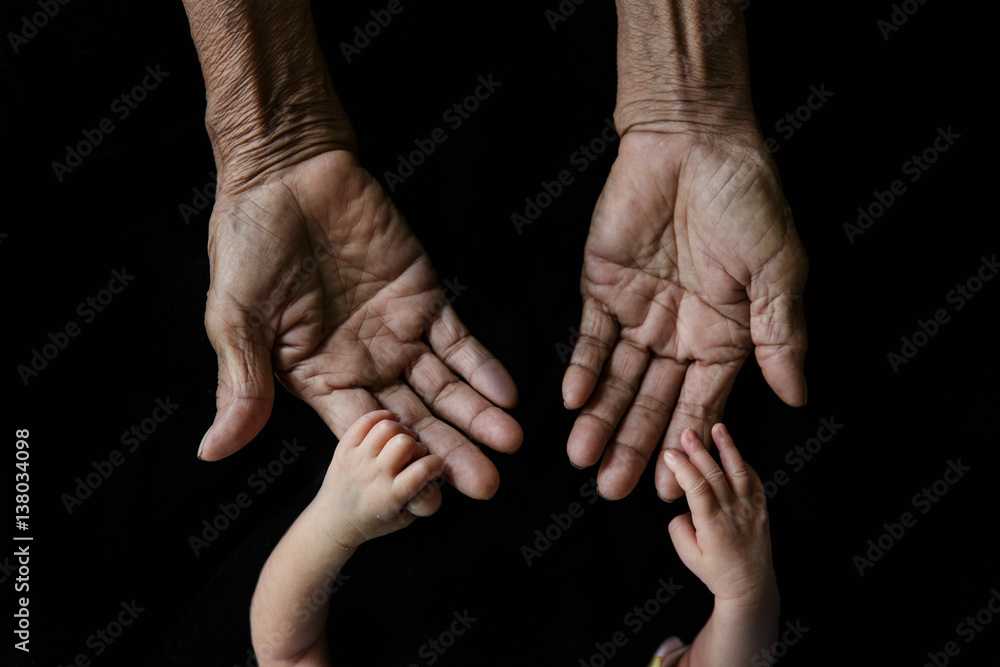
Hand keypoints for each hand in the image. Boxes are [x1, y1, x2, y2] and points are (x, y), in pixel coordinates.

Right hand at [198, 150, 521, 498]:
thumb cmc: (249, 243)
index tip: (430, 505)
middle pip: (414, 418)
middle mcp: (362, 364)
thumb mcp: (237, 319)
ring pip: (443, 385)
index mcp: (317, 378)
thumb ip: (242, 385)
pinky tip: (507, 394)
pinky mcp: (422, 296)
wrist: (287, 172)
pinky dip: (482, 365)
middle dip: (450, 451)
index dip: (397, 469)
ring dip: (476, 415)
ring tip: (509, 444)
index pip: (365, 436)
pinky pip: (458, 338)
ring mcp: (396, 332)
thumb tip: (212, 452)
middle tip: (486, 486)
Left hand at [316, 410, 443, 548]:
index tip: (435, 466)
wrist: (334, 521)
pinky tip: (391, 421)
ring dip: (400, 430)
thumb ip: (424, 498)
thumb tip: (437, 473)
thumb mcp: (405, 519)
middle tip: (415, 453)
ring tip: (402, 439)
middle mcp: (374, 475)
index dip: (436, 464)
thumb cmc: (374, 521)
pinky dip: (381, 416)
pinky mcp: (344, 448)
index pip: (422, 470)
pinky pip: (365, 421)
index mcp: (390, 496)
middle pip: (404, 443)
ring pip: (386, 427)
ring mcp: (357, 459)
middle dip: (417, 445)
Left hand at [562, 130, 807, 499]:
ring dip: (600, 418)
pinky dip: (581, 368)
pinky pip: (590, 338)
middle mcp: (680, 333)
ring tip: (583, 459)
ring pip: (617, 379)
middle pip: (653, 402)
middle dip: (632, 446)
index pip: (701, 404)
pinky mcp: (602, 287)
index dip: (683, 444)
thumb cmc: (747, 200)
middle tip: (610, 489)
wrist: (694, 140)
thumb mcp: (778, 271)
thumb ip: (779, 335)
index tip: (668, 486)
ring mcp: (639, 312)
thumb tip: (798, 397)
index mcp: (726, 336)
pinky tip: (572, 400)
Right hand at [663, 424, 775, 604]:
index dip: (682, 468)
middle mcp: (733, 512)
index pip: (696, 488)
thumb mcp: (688, 557)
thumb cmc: (717, 572)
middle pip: (715, 474)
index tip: (669, 454)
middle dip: (699, 450)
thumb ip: (679, 529)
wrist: (751, 585)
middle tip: (686, 432)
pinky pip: (754, 480)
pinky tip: (733, 450)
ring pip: (738, 471)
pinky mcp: (761, 508)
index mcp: (713, 524)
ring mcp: (750, 508)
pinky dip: (744, 463)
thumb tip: (680, 508)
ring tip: (718, 428)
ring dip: (727, 447)